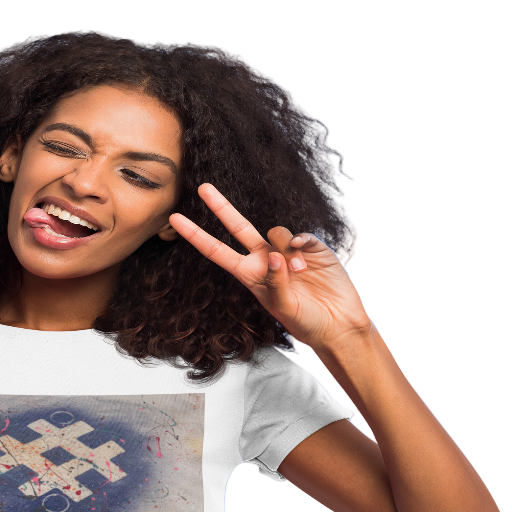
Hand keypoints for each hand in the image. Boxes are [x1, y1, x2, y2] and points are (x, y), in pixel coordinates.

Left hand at [169, 183, 371, 351]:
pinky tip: (305, 261)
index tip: (174, 220)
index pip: (217, 251)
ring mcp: (287, 251)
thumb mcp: (283, 306)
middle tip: (202, 187)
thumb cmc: (305, 321)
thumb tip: (274, 255)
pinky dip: (300, 244)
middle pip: (238, 227)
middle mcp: (264, 259)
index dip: (196, 235)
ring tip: (299, 272)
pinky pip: (299, 235)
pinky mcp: (311, 247)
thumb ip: (275, 282)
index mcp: (249, 274)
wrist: (337, 324)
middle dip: (221, 207)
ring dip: (283, 249)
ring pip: (274, 231)